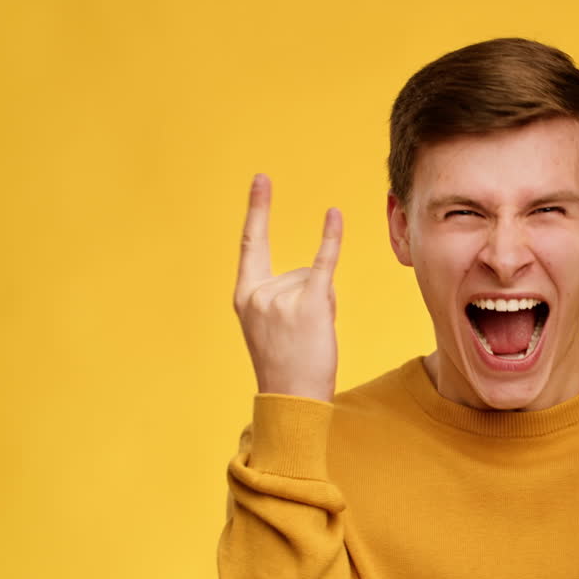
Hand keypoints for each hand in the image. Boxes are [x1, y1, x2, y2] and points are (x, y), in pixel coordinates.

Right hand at [233, 174, 342, 400]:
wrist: (291, 399)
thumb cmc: (286, 365)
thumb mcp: (269, 325)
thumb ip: (281, 293)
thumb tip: (314, 272)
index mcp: (244, 295)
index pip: (251, 243)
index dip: (257, 209)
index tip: (262, 179)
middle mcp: (260, 292)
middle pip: (299, 271)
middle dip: (310, 296)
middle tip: (301, 333)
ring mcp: (283, 298)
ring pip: (316, 279)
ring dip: (324, 304)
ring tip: (312, 335)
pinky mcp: (310, 304)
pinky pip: (324, 263)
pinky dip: (331, 238)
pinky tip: (334, 214)